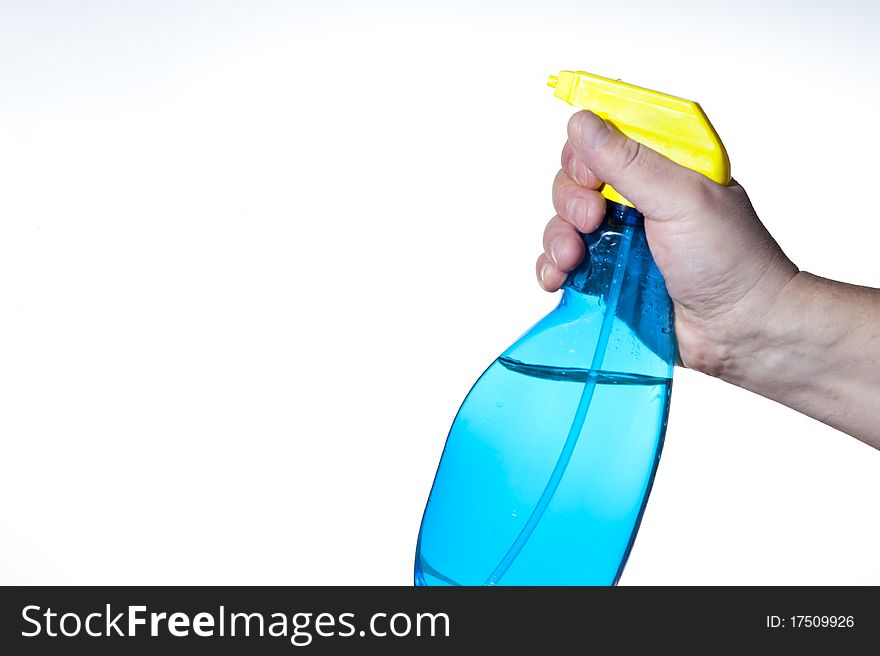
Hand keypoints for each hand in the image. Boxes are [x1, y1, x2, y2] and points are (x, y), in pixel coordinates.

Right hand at [537, 110, 798, 376]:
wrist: (741, 330)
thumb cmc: (730, 260)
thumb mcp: (681, 198)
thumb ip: (628, 162)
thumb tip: (581, 120)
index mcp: (661, 167)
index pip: (603, 141)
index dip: (586, 156)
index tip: (593, 181)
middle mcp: (636, 199)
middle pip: (574, 180)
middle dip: (570, 201)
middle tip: (590, 222)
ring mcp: (618, 239)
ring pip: (562, 222)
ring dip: (557, 238)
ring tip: (573, 259)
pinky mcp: (606, 277)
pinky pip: (561, 264)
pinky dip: (552, 269)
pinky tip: (559, 279)